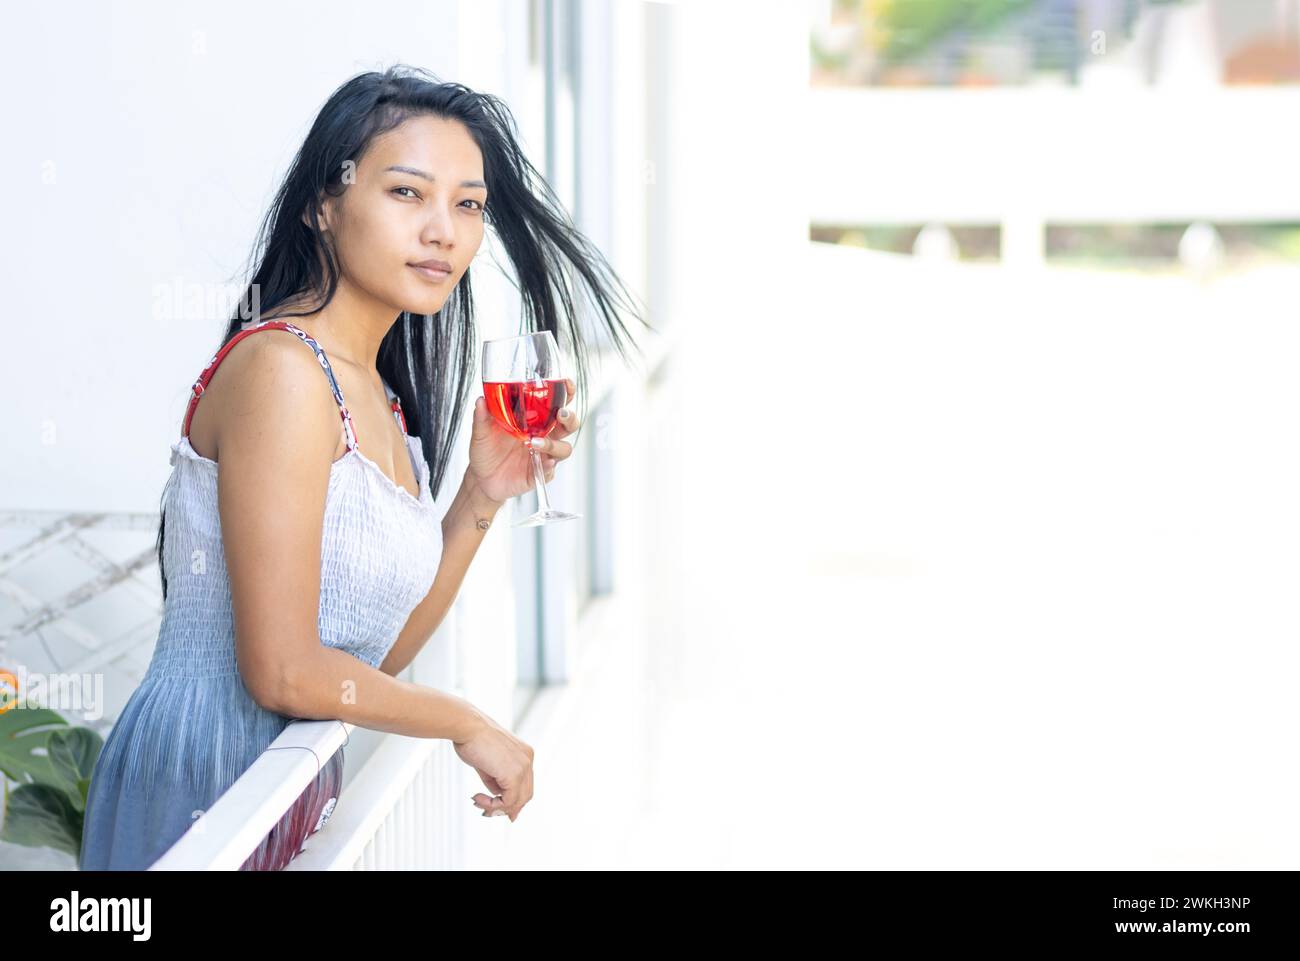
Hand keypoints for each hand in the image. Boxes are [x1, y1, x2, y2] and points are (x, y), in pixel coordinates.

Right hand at [453, 713, 534, 821]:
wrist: (466, 726)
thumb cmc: (471, 739)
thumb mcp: (488, 763)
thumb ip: (496, 780)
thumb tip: (498, 801)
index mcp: (524, 753)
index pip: (525, 785)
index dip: (511, 800)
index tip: (493, 808)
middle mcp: (528, 759)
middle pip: (525, 795)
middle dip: (506, 808)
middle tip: (486, 812)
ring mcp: (524, 766)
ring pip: (518, 801)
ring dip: (496, 808)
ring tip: (477, 802)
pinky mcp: (514, 775)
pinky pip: (508, 801)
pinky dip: (492, 805)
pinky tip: (477, 797)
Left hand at [468, 377, 579, 504]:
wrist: (481, 479)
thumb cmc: (485, 451)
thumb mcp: (481, 432)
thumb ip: (482, 417)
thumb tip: (481, 400)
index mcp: (534, 421)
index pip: (556, 404)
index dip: (567, 393)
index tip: (567, 384)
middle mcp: (543, 436)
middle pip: (569, 425)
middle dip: (570, 418)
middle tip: (560, 414)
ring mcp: (543, 455)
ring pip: (564, 448)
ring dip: (554, 445)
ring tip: (535, 443)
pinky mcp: (539, 473)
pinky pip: (551, 470)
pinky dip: (548, 466)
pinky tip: (541, 462)